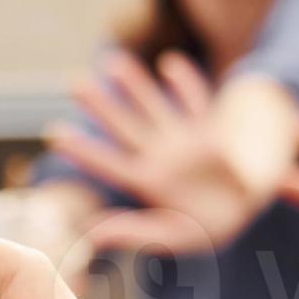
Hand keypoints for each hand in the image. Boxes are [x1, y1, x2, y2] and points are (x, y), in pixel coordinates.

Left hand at [45, 51, 270, 256]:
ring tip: (111, 62)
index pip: (110, 164)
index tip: (53, 133)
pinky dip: (186, 84)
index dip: (83, 150)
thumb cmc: (206, 229)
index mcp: (147, 182)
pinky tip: (169, 63)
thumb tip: (90, 236)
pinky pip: (196, 102)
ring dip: (135, 85)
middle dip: (101, 105)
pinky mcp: (209, 132)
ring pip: (155, 107)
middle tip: (73, 82)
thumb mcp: (172, 236)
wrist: (245, 212)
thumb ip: (134, 233)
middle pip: (125, 126)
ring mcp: (183, 141)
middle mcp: (160, 157)